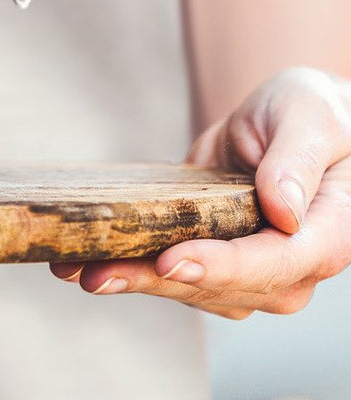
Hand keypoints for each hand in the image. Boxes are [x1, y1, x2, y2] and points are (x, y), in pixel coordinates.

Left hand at [49, 67, 350, 317]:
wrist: (293, 120)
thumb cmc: (313, 113)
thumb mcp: (311, 118)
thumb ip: (297, 160)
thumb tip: (282, 209)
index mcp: (328, 233)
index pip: (275, 262)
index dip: (221, 267)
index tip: (170, 261)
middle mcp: (290, 264)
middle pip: (223, 287)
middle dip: (156, 281)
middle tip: (98, 273)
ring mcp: (250, 266)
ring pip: (191, 287)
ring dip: (133, 279)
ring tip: (75, 268)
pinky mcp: (213, 255)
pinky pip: (173, 269)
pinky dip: (130, 265)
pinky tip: (82, 260)